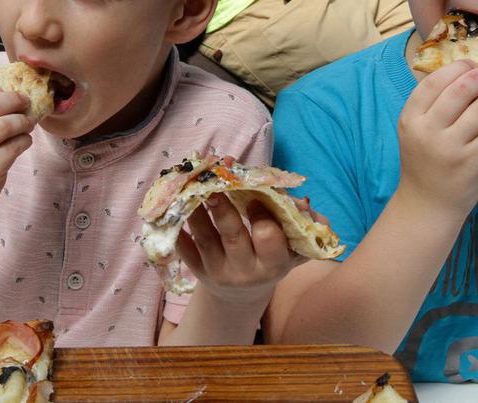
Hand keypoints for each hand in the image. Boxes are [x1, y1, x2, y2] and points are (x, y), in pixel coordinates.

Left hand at [176, 195, 303, 304]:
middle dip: (223, 207)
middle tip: (215, 182)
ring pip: (204, 237)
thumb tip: (302, 202)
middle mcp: (245, 271)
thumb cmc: (272, 258)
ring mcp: (218, 272)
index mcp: (273, 263)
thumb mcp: (295, 249)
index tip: (255, 195)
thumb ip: (305, 224)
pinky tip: (172, 206)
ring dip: (196, 209)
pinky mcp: (197, 271)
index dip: (262, 214)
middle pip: (232, 235)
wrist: (241, 295)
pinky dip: (176, 228)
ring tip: (191, 184)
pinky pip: (184, 248)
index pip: (268, 237)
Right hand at [397, 60, 477, 213]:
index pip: (434, 81)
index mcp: (410, 118)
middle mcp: (427, 131)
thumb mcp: (416, 130)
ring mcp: (450, 147)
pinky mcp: (473, 160)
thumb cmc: (425, 160)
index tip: (471, 63)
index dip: (456, 67)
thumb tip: (461, 69)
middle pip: (460, 89)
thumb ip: (432, 104)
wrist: (427, 203)